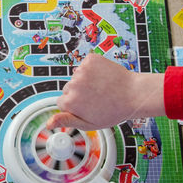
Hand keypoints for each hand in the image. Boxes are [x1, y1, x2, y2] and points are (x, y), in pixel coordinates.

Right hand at [47, 53, 164, 129]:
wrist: (134, 94)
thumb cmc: (113, 111)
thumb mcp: (88, 124)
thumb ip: (66, 121)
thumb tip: (48, 123)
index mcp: (69, 101)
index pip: (62, 102)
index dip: (75, 106)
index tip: (87, 108)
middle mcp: (73, 84)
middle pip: (68, 88)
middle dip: (78, 93)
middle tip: (96, 98)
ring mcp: (82, 70)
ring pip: (77, 76)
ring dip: (85, 81)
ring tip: (101, 88)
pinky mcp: (90, 59)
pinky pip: (85, 65)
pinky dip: (92, 69)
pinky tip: (102, 78)